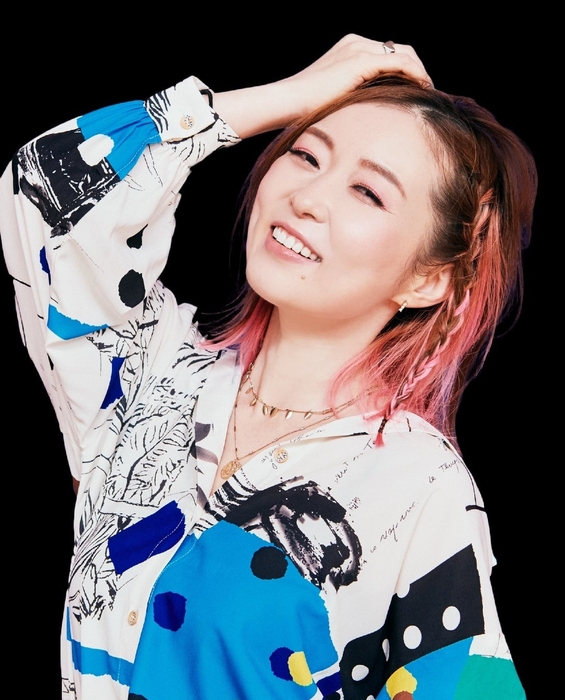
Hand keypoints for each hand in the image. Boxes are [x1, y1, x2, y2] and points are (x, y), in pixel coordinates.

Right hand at [284, 34, 431, 116]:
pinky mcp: (361, 61)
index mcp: (349, 48)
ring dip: (420, 72)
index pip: (386, 54)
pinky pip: (400, 63)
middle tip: (425, 93)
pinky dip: (416, 74)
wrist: (288, 101)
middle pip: (399, 50)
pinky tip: (423, 89)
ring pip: (404, 54)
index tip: (413, 91)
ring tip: (427, 93)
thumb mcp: (334, 98)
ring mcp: (359, 49)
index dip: (405, 71)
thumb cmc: (304, 107)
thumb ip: (352, 97)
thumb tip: (366, 115)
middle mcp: (356, 42)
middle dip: (416, 70)